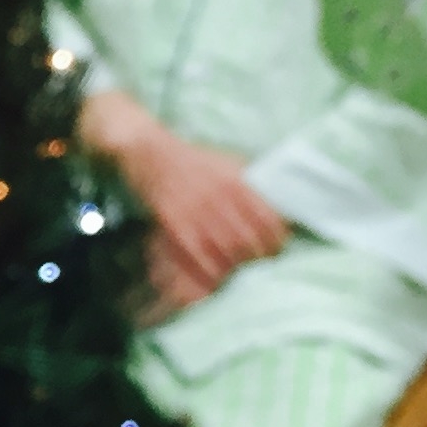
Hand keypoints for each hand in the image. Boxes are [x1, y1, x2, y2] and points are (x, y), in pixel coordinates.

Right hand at [80, 89, 286, 309]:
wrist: (150, 152)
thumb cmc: (192, 158)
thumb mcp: (228, 162)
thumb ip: (250, 182)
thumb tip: (276, 203)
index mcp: (237, 182)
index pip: (268, 220)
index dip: (276, 241)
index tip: (276, 249)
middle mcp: (219, 197)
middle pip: (249, 241)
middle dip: (257, 258)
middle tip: (258, 265)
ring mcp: (196, 211)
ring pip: (226, 251)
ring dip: (234, 267)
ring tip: (237, 272)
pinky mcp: (174, 223)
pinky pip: (198, 255)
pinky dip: (209, 270)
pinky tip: (214, 275)